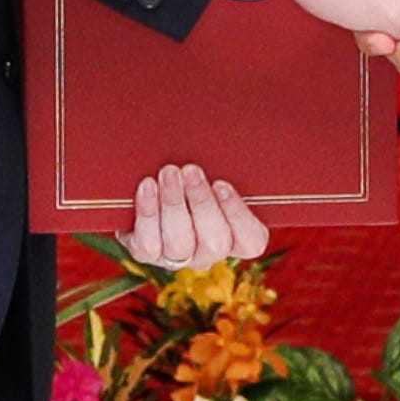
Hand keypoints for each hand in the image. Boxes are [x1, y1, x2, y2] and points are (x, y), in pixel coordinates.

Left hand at [125, 163, 269, 269]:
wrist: (153, 184)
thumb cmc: (193, 175)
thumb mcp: (214, 171)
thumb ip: (224, 169)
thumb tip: (228, 142)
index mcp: (237, 237)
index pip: (251, 241)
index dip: (238, 215)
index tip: (222, 184)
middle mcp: (210, 253)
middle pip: (214, 241)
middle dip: (201, 202)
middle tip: (191, 170)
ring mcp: (179, 258)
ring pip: (180, 243)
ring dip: (174, 203)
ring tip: (169, 173)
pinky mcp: (149, 255)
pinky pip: (149, 243)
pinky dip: (148, 212)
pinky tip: (147, 186)